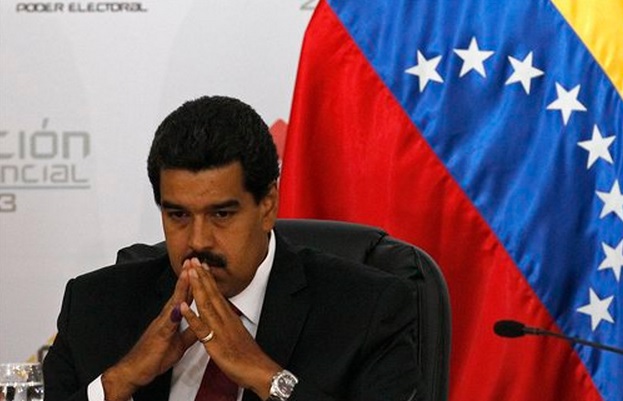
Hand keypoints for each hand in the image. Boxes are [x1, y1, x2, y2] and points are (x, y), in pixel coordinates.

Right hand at [101, 267, 196, 400]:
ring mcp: (161, 325)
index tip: (200, 269)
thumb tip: (201, 325)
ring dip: (181, 287)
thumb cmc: (154, 357)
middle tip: (194, 260)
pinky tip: (179, 306)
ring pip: (174, 302)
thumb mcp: (179, 344)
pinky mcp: (159, 336)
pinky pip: (167, 323)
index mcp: (171, 319)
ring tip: (188, 272)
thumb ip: (190, 333)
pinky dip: (173, 314)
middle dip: (187, 277)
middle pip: (179, 293)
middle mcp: (166, 318)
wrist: (135, 371)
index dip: (193, 283)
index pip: (185, 297)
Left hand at [181, 258, 281, 399]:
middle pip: (212, 294)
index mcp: (230, 318)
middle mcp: (226, 320)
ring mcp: (220, 330)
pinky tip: (183, 306)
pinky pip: (201, 328)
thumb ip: (229, 324)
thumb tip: (226, 316)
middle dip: (202, 276)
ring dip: (198, 288)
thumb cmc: (248, 357)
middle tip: (195, 259)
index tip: (203, 265)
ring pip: (207, 305)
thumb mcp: (238, 335)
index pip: (218, 294)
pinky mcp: (215, 343)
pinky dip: (192, 317)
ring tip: (190, 273)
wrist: (259, 370)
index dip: (209, 279)